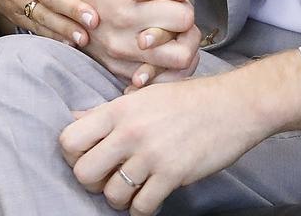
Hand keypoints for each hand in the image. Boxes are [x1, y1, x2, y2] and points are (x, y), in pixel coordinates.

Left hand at [60, 51, 300, 214]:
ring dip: (119, 196)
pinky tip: (150, 194)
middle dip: (93, 180)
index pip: (70, 139)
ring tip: (133, 186)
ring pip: (111, 195)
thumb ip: (107, 111)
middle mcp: (130, 131)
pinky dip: (141, 207)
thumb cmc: (186, 99)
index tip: (88, 155)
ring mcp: (150, 155)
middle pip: (84, 172)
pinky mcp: (172, 175)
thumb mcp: (143, 96)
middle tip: (109, 176)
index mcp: (119, 109)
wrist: (231, 106)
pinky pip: (141, 207)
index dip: (73, 154)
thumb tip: (74, 117)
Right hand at [111, 0, 199, 87]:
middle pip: (183, 54)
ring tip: (170, 33)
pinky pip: (153, 81)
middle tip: (177, 22)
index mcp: (129, 10)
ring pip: (171, 72)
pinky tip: (160, 50)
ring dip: (176, 52)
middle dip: (186, 36)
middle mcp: (123, 41)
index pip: (183, 19)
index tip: (174, 2)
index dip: (184, 7)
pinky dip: (162, 67)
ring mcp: (120, 60)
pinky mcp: (116, 70)